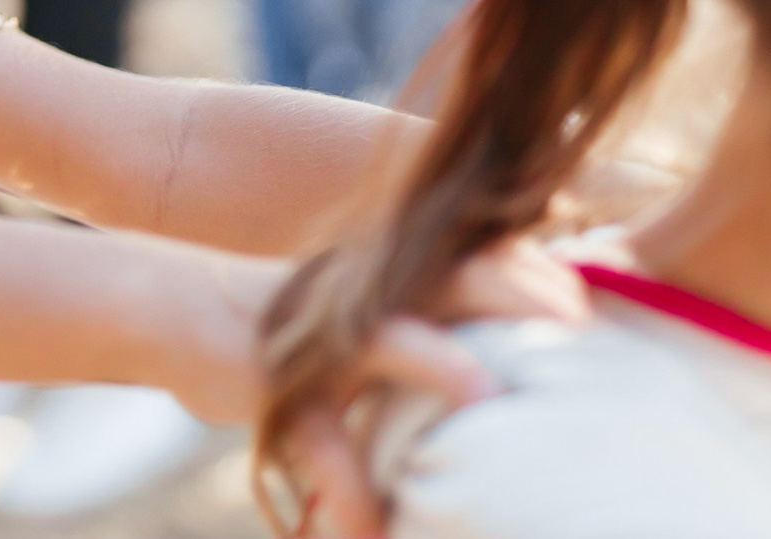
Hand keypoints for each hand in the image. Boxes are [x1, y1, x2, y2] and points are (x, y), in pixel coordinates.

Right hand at [265, 240, 588, 537]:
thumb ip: (418, 331)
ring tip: (488, 393)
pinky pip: (320, 439)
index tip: (595, 292)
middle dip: (517, 292)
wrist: (174, 308)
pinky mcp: (280, 380)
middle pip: (454, 276)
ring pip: (390, 340)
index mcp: (395, 280)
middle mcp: (367, 297)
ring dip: (439, 363)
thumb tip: (497, 382)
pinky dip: (346, 486)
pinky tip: (369, 530)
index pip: (481, 258)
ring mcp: (325, 335)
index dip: (538, 268)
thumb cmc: (285, 326)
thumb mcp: (356, 320)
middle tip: (577, 319)